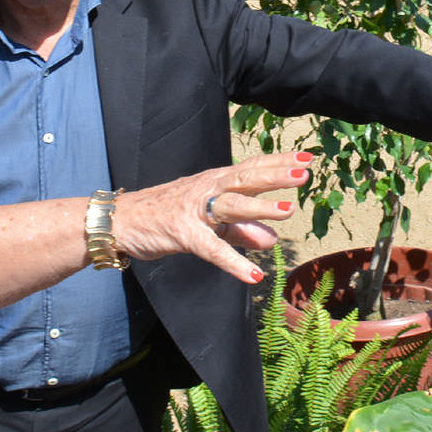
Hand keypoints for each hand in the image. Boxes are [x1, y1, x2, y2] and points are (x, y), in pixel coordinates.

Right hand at [112, 152, 309, 283]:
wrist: (122, 222)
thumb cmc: (167, 216)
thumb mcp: (210, 223)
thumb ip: (242, 230)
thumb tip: (272, 238)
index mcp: (215, 182)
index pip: (252, 168)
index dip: (279, 162)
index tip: (309, 157)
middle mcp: (207, 190)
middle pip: (245, 179)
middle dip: (275, 175)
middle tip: (304, 173)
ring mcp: (194, 211)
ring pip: (230, 206)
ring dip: (259, 208)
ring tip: (288, 211)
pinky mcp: (183, 234)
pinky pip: (211, 249)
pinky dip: (232, 262)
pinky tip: (254, 274)